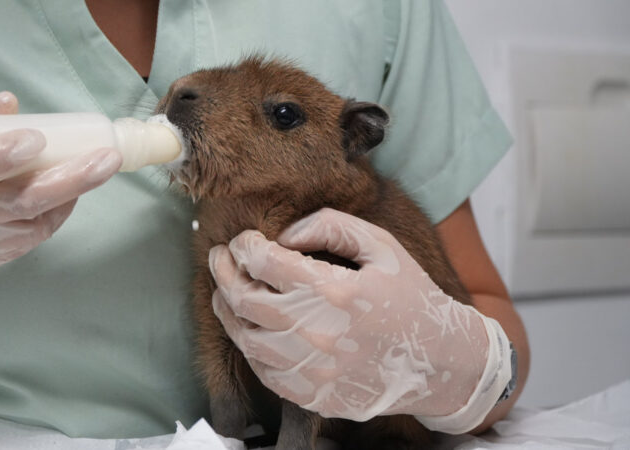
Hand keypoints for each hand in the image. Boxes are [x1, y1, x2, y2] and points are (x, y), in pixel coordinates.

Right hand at [0, 92, 121, 327]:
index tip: (36, 139)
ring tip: (101, 165)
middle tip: (108, 158)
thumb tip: (10, 102)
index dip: (5, 156)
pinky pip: (39, 230)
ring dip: (75, 191)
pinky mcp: (1, 256)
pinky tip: (72, 188)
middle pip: (27, 200)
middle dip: (73, 179)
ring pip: (40, 218)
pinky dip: (60, 208)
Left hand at [209, 208, 511, 432]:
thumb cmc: (411, 298)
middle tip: (219, 259)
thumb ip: (331, 227)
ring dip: (228, 310)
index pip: (264, 263)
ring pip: (245, 338)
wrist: (442, 362)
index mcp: (334, 290)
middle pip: (243, 300)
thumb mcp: (381, 246)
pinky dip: (249, 346)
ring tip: (227, 292)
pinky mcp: (312, 396)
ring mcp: (313, 370)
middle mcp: (317, 332)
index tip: (244, 240)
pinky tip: (252, 328)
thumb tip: (284, 235)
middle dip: (223, 272)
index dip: (245, 246)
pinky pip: (263, 371)